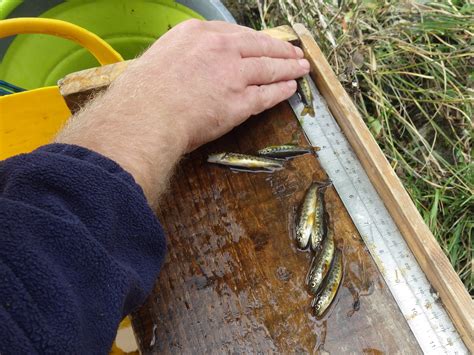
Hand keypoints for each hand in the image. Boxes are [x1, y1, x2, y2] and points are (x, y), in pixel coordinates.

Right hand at [56, 20, 309, 204]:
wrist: (147, 116)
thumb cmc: (141, 93)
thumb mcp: (158, 59)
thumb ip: (180, 59)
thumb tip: (184, 69)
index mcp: (196, 33)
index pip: (233, 33)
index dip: (252, 40)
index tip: (261, 44)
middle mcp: (219, 47)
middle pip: (257, 46)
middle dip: (278, 50)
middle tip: (292, 53)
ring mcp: (234, 73)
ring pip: (268, 68)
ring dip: (288, 67)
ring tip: (301, 67)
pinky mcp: (242, 100)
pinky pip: (267, 94)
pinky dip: (282, 90)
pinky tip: (291, 88)